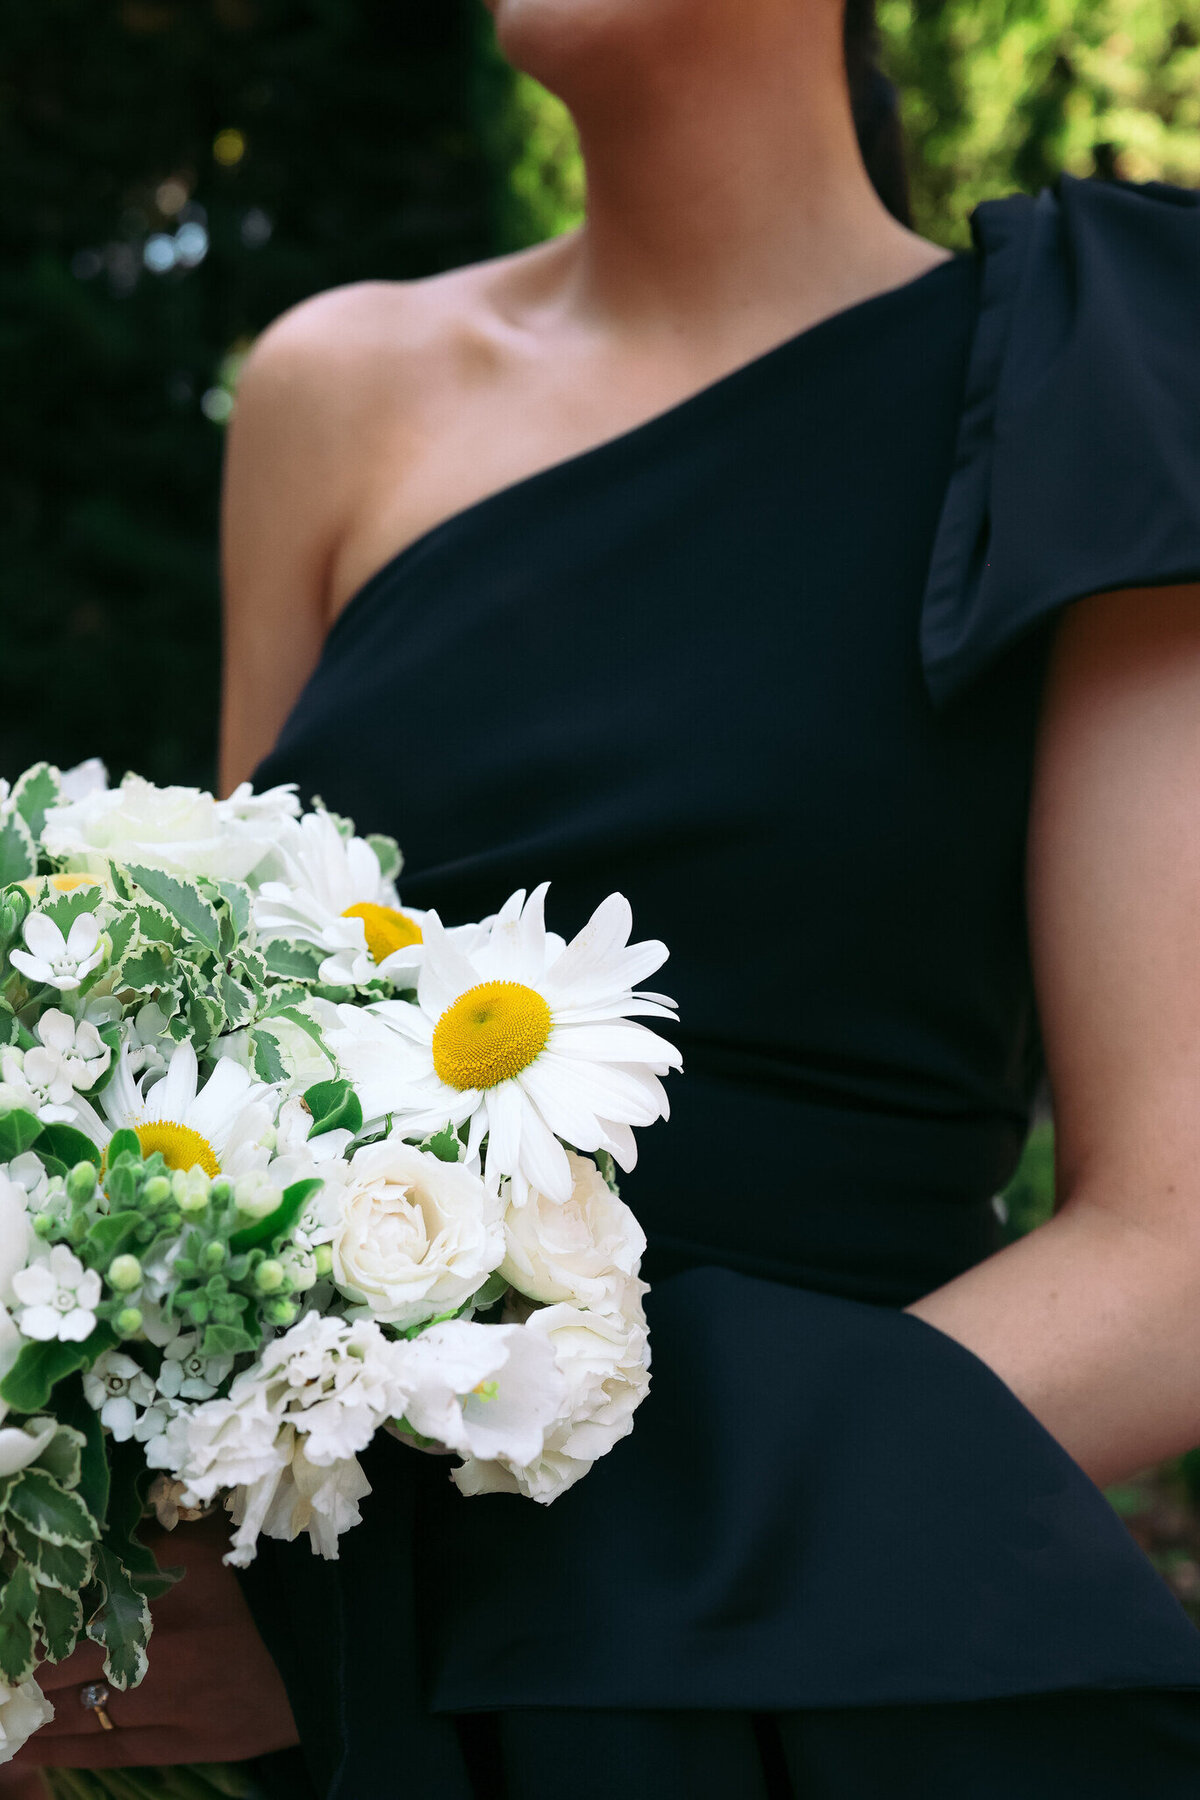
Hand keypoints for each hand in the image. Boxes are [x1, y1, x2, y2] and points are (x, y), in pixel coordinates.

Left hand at [1, 1512, 299, 1771]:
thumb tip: (92, 1539)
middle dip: (26, 1670)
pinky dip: (66, 1748)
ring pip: (79, 1712)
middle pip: (67, 1663)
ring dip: (36, 1712)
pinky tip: (35, 1745)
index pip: (76, 1608)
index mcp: (170, 1588)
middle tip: (4, 1674)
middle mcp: (166, 1647)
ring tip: (8, 1711)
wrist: (330, 1653)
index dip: (33, 1624)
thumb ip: (148, 1544)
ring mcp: (176, 1702)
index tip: (11, 1627)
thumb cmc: (267, 1587)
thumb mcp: (209, 1545)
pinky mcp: (190, 1744)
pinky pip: (111, 1749)